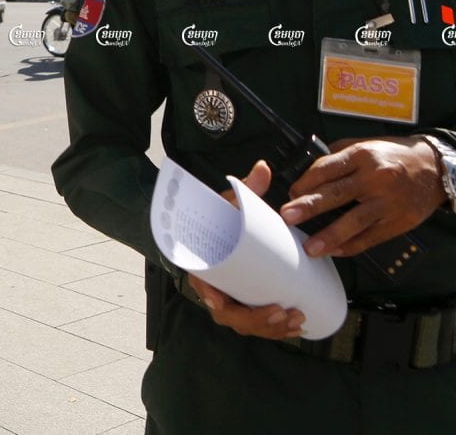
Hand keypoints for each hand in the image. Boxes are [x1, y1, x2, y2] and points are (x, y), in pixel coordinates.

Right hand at [186, 161, 307, 339]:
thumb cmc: (222, 218)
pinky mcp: (246, 302)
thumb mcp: (231, 203)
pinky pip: (255, 323)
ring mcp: (231, 297)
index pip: (201, 286)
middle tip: (281, 311)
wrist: (222, 227)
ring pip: (244, 323)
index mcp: (204, 264)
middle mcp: (215, 286)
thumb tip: (263, 168)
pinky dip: (273, 328)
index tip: (221, 301)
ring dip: (269, 328)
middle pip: (228, 315)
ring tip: (294, 319)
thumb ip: (247, 188)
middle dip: (255, 320)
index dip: (211, 298)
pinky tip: (294, 326)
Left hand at [280, 137, 445, 257]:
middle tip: (288, 216)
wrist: (435, 167)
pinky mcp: (400, 221)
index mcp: (362, 155)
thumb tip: (307, 173)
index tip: (291, 194)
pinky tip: (334, 251)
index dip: (305, 183)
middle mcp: (375, 178)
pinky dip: (351, 246)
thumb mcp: (363, 144)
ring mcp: (389, 201)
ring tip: (310, 246)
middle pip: (337, 193)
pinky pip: (372, 237)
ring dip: (330, 235)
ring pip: (355, 221)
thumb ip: (336, 157)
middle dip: (309, 206)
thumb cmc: (392, 156)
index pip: (326, 169)